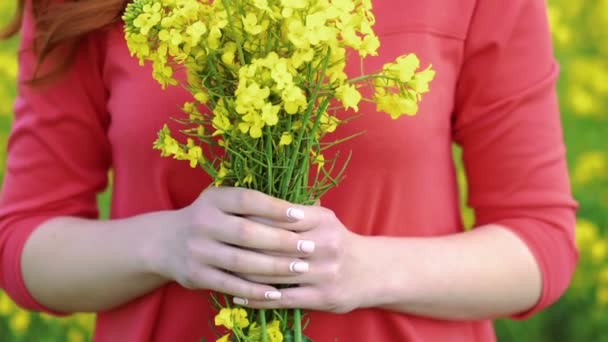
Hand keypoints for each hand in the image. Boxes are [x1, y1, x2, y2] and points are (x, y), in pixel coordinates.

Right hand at [146, 186, 317, 302]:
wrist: (164, 242)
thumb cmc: (209, 219)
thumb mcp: (222, 202)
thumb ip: (253, 204)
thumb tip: (304, 208)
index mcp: (213, 199)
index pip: (247, 200)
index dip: (274, 208)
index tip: (300, 216)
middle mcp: (202, 222)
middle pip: (247, 233)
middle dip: (281, 241)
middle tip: (308, 247)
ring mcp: (198, 250)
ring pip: (241, 262)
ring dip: (274, 267)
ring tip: (300, 268)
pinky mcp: (196, 275)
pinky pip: (230, 284)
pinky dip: (254, 291)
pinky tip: (276, 292)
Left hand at [233, 206, 372, 313]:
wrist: (372, 272)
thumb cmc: (338, 241)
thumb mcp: (324, 219)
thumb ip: (296, 210)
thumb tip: (257, 197)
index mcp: (322, 221)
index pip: (279, 216)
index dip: (251, 217)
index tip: (227, 219)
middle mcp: (324, 245)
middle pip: (274, 244)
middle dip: (242, 244)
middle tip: (216, 244)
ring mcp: (323, 273)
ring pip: (274, 272)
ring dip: (244, 273)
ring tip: (220, 270)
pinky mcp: (321, 297)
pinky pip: (282, 298)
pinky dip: (257, 298)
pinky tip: (238, 296)